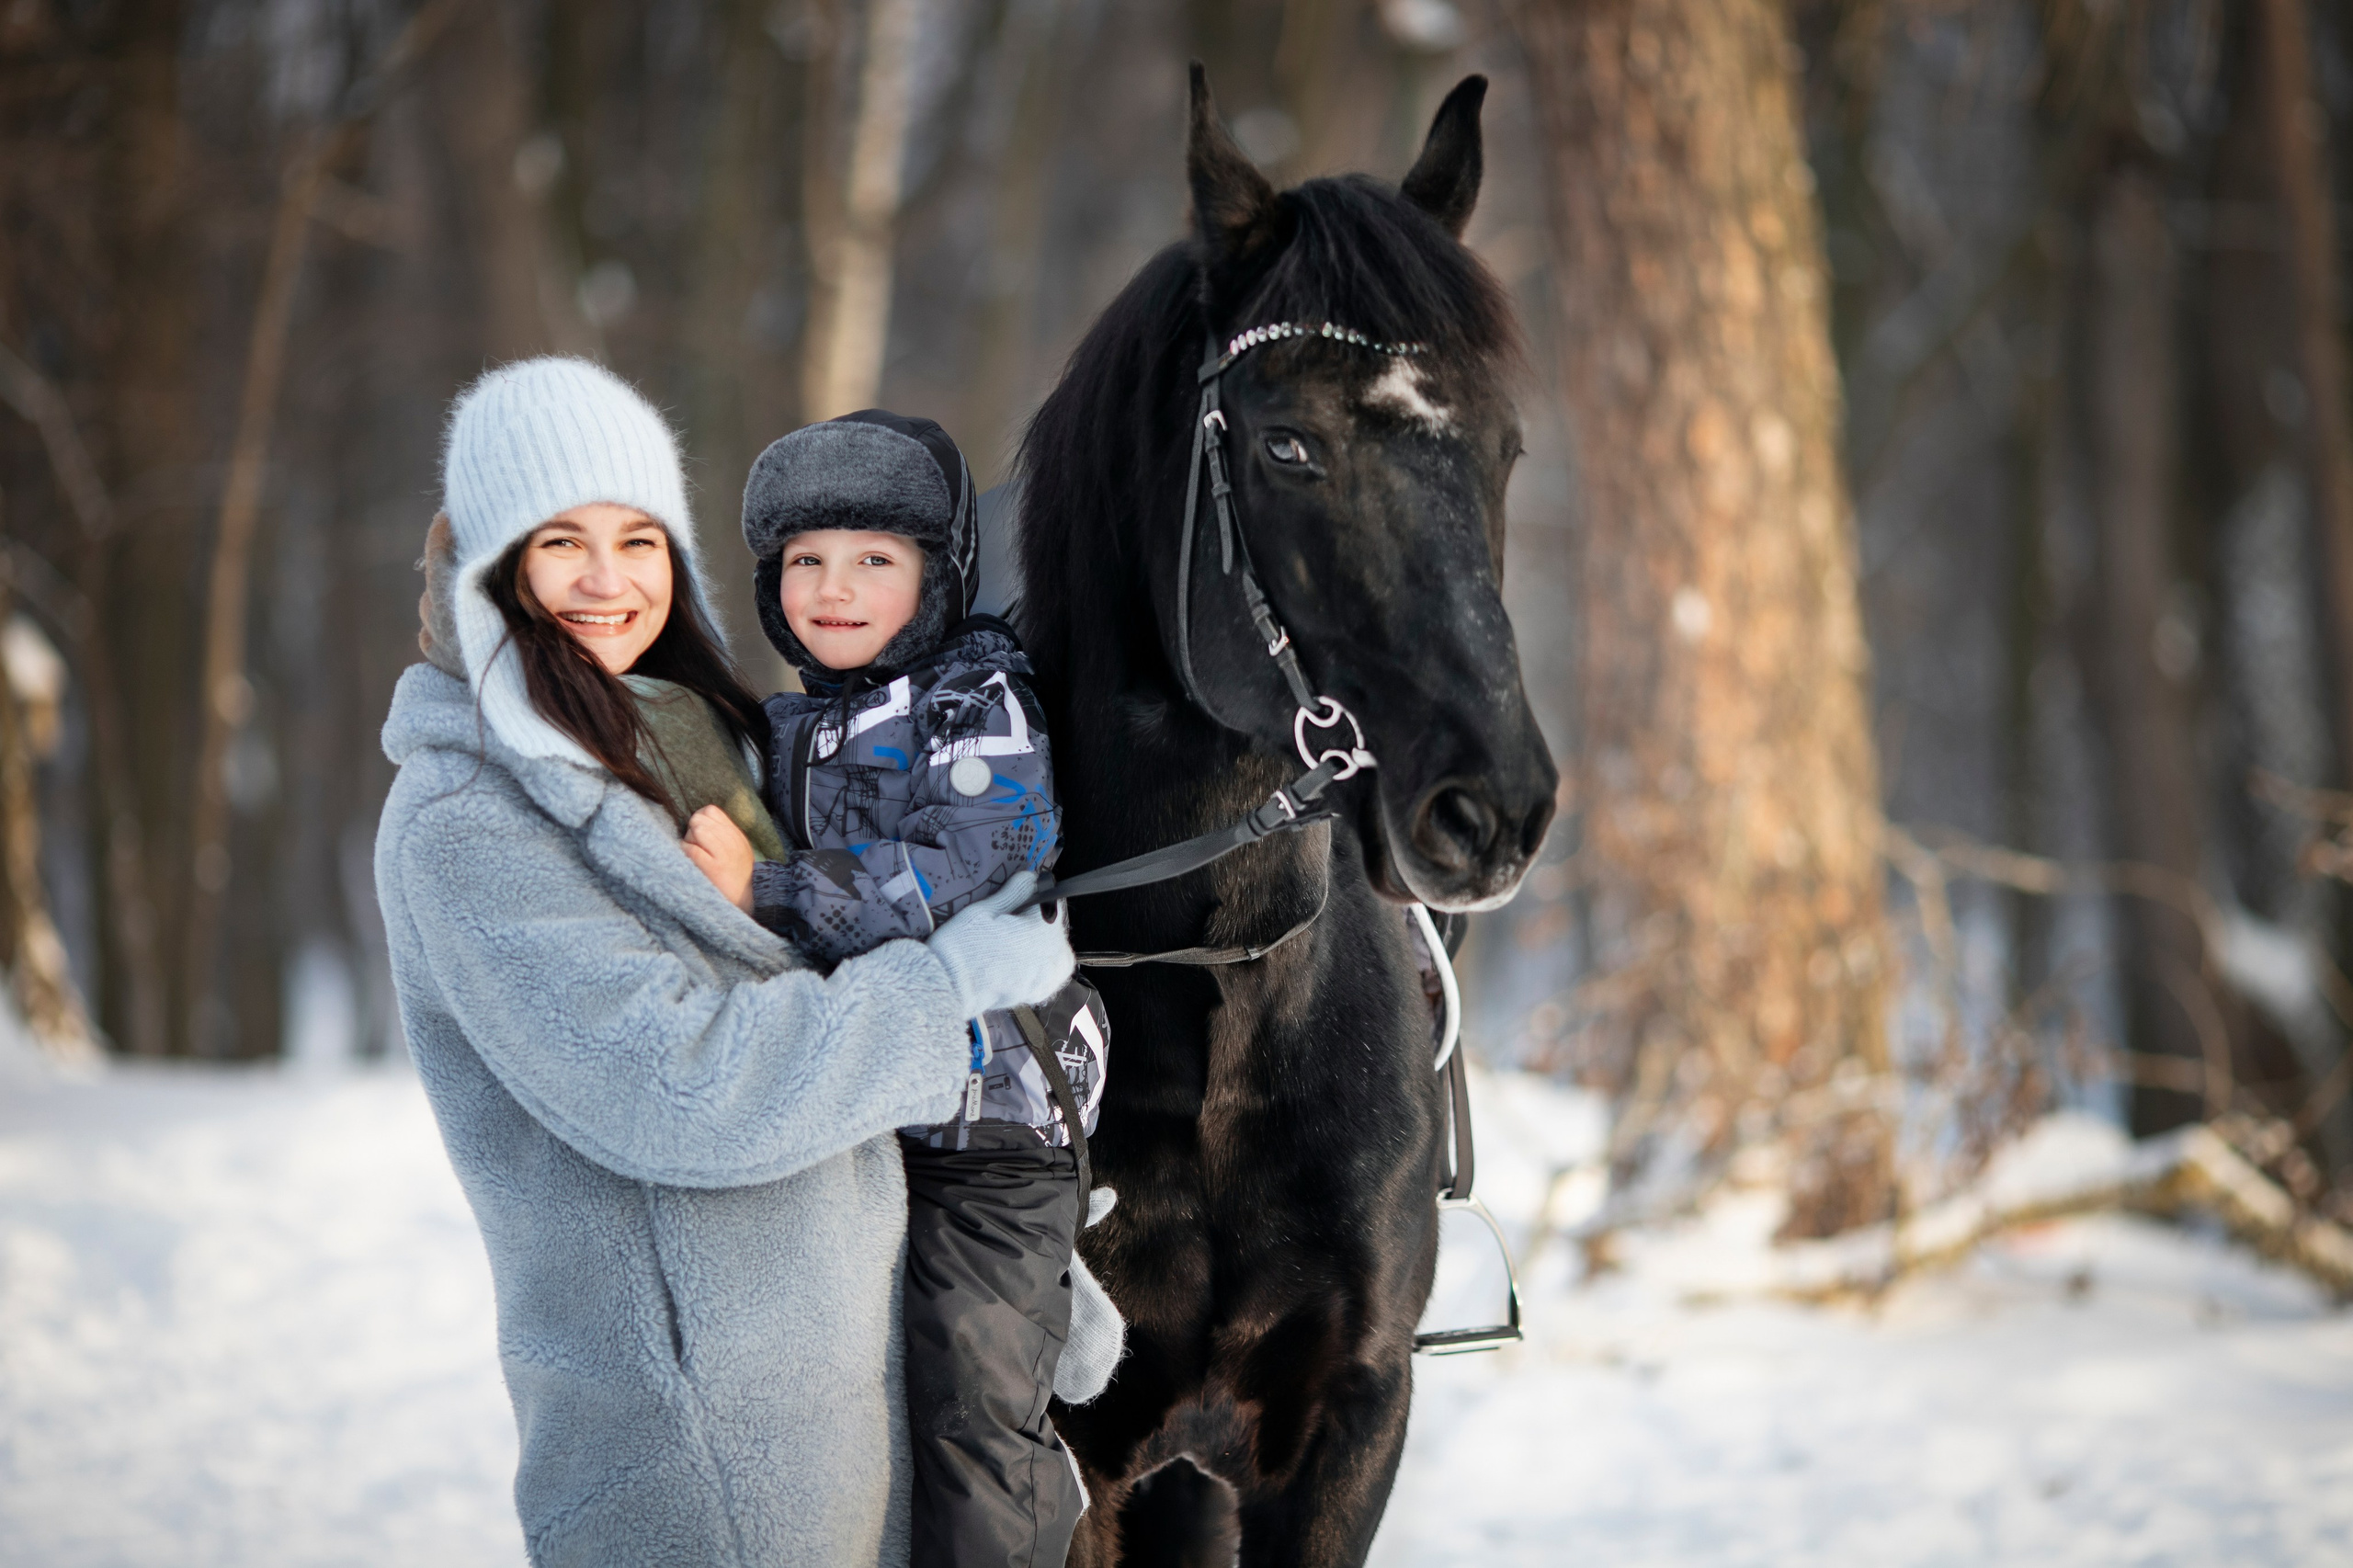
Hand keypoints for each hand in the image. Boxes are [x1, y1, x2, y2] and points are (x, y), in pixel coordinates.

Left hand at [682, 806, 754, 913]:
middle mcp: (733, 842)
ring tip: (693, 855)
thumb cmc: (730, 880)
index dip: (699, 819)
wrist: (741, 906)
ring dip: (688, 841)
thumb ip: (720, 835)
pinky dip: (685, 852)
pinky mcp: (714, 869)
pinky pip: (691, 849)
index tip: (698, 835)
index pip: (711, 811)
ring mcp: (725, 855)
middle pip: (700, 819)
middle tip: (695, 847)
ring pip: (697, 830)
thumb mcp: (734, 852)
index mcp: (736, 836)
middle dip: (691, 831)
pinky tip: (688, 861)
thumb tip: (696, 820)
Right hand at [926, 871, 1075, 1016]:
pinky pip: (1051, 974)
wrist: (949, 987)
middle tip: (1012, 921)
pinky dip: (1043, 965)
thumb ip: (1014, 893)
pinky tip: (1024, 961)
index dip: (1036, 896)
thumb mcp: (986, 910)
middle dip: (1039, 921)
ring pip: (1057, 952)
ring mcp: (1046, 978)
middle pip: (1055, 929)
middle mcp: (1051, 956)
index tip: (1020, 896)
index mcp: (1042, 931)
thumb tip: (1032, 878)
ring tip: (1018, 942)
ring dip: (1045, 943)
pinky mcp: (1037, 994)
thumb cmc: (964, 945)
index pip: (1052, 904)